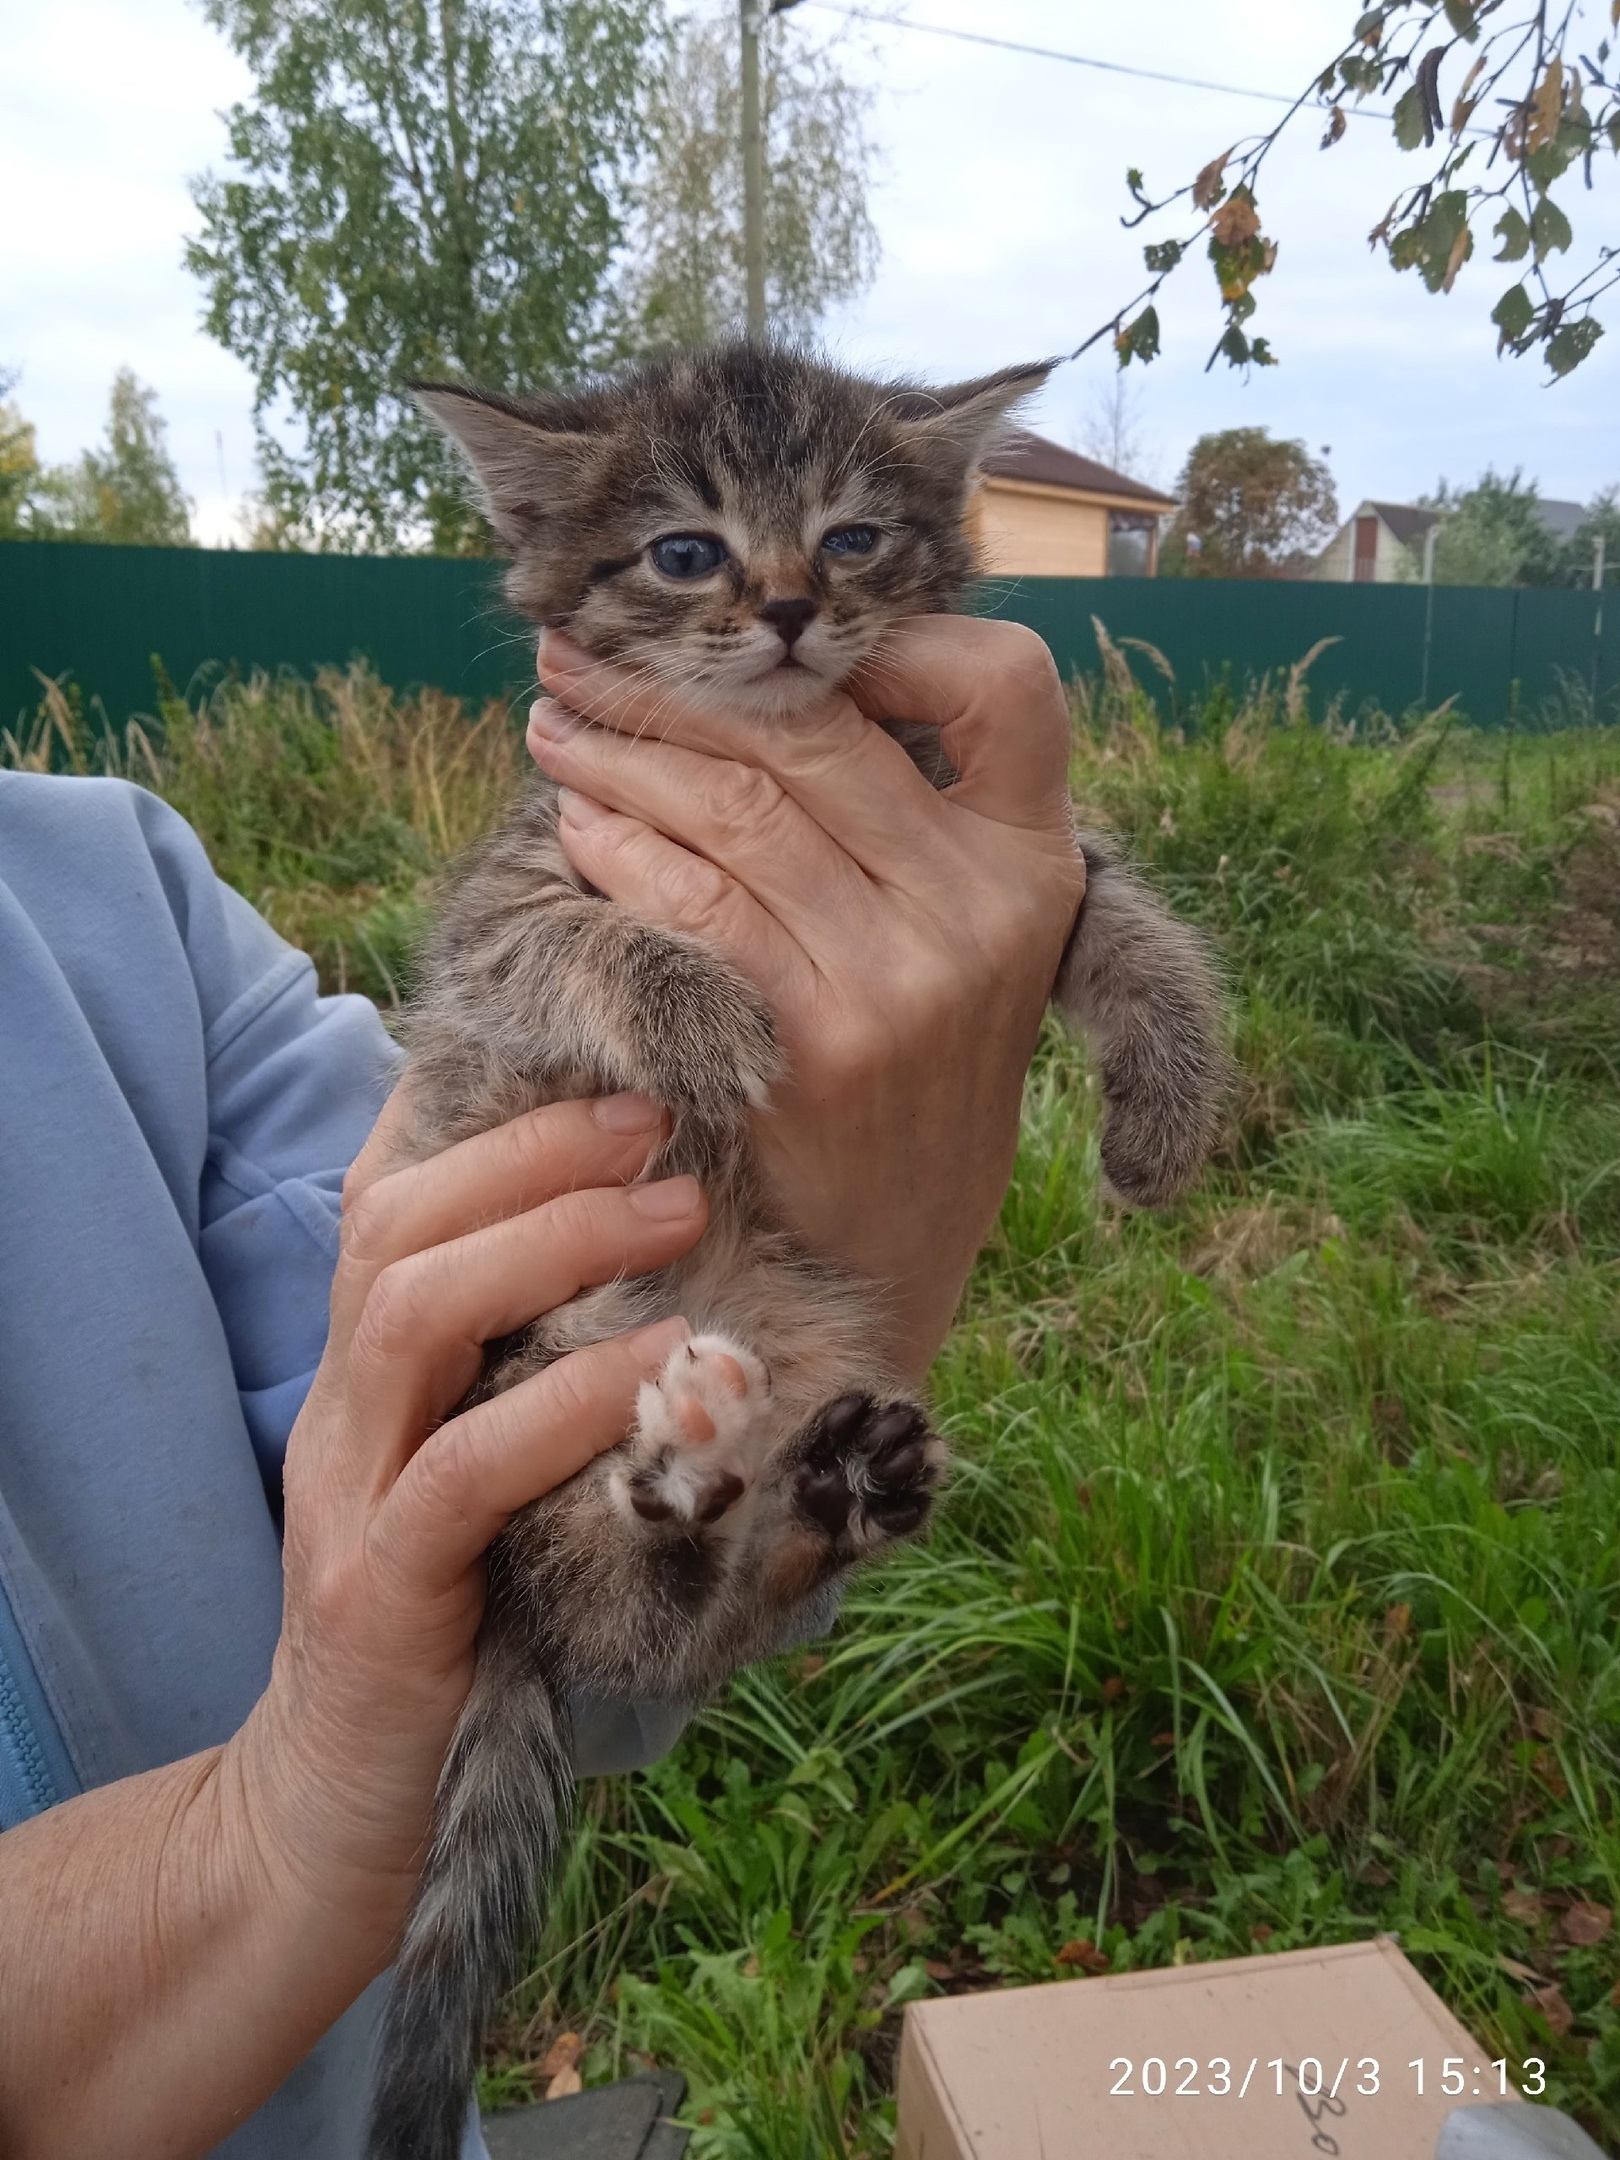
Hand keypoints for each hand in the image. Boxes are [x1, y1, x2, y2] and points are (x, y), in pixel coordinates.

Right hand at [235, 1088, 702, 1936]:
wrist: (344, 1808)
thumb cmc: (459, 1616)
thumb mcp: (497, 1462)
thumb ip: (544, 1365)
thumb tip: (676, 1264)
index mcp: (372, 1365)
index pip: (391, 1189)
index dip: (489, 1109)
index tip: (614, 1068)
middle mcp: (343, 1403)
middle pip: (397, 1216)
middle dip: (535, 1148)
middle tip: (664, 1123)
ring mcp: (348, 1488)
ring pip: (413, 1308)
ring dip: (554, 1241)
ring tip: (678, 1215)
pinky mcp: (380, 1585)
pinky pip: (464, 1465)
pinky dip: (567, 1399)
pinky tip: (661, 1364)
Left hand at [526, 616, 1085, 1378]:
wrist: (891, 1253)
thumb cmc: (910, 1074)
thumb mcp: (971, 947)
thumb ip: (915, 828)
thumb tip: (782, 677)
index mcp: (1036, 861)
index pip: (1006, 683)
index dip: (894, 637)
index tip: (778, 642)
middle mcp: (986, 906)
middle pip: (818, 734)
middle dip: (681, 685)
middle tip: (581, 657)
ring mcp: (906, 977)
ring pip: (741, 809)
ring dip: (623, 756)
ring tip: (556, 732)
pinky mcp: (821, 1043)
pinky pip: (696, 907)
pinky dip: (621, 853)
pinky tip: (577, 833)